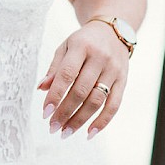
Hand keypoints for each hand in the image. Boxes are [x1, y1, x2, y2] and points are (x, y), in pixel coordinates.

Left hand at [37, 21, 129, 138]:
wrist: (113, 31)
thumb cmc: (83, 41)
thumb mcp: (66, 47)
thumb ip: (54, 68)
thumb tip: (41, 89)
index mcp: (81, 46)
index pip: (66, 74)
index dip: (55, 95)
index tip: (45, 112)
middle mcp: (100, 58)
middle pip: (81, 91)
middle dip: (65, 112)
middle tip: (52, 127)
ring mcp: (114, 70)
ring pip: (97, 101)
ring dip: (80, 120)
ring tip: (65, 132)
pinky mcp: (123, 81)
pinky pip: (114, 105)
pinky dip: (102, 121)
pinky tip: (89, 133)